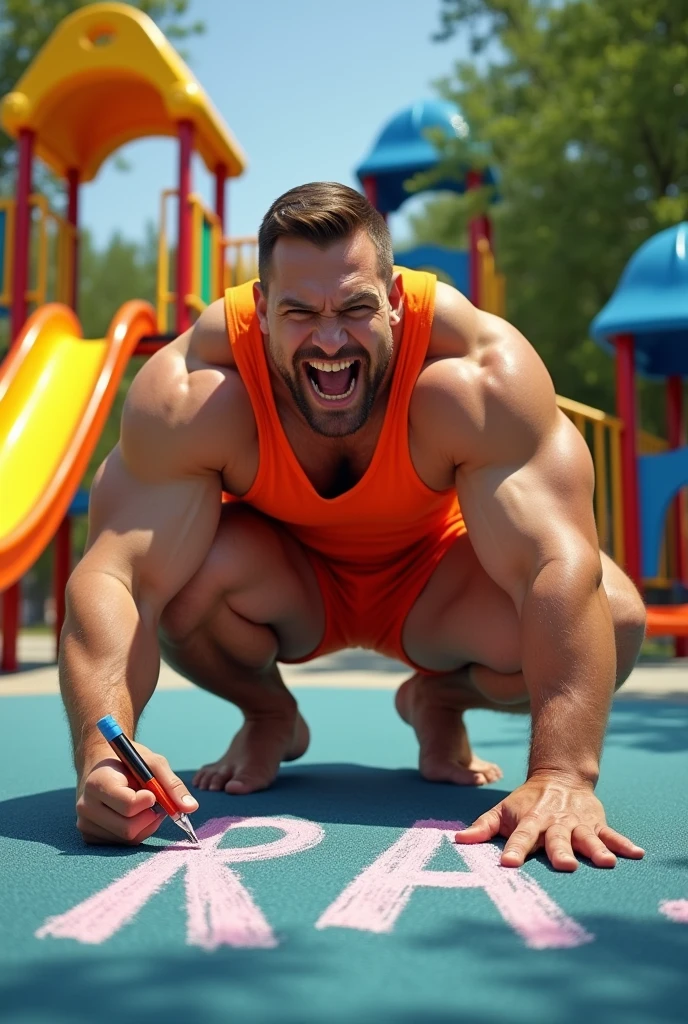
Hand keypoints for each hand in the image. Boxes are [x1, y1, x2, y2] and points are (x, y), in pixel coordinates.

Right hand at [76, 743, 198, 845]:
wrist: (100, 764)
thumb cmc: (128, 761)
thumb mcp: (151, 763)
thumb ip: (171, 784)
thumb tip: (191, 807)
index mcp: (98, 783)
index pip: (129, 805)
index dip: (148, 801)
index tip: (152, 792)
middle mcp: (86, 806)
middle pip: (128, 828)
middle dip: (149, 816)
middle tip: (153, 801)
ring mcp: (85, 824)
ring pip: (128, 839)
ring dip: (145, 824)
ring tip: (142, 804)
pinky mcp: (89, 836)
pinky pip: (122, 844)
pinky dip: (136, 831)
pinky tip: (131, 815)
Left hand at [454, 770, 644, 870]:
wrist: (559, 776)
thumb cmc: (526, 803)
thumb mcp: (502, 811)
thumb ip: (483, 827)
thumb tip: (459, 841)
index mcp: (531, 821)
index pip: (521, 837)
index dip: (514, 850)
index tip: (508, 864)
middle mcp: (555, 822)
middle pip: (557, 839)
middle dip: (561, 851)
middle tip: (565, 866)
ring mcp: (577, 823)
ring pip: (586, 838)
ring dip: (596, 850)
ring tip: (605, 863)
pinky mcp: (596, 823)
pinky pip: (611, 835)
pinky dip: (623, 844)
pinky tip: (637, 854)